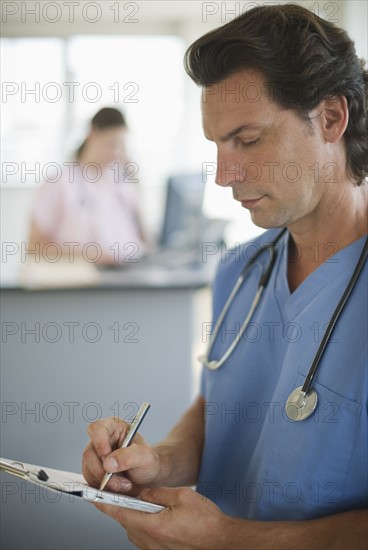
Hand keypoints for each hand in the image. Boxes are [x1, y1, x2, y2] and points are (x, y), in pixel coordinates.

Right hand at [82, 416, 160, 494]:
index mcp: (115, 427)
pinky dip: (103, 488)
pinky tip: (117, 488)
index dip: (99, 443)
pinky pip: (90, 481)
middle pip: (90, 453)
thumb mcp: (145, 457)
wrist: (149, 476)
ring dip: (105, 482)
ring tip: (124, 485)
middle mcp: (102, 440)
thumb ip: (129, 457)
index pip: (97, 429)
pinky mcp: (93, 471)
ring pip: (88, 469)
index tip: (107, 458)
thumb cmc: (148, 461)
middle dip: (104, 472)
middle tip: (120, 482)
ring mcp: (95, 456)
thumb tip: (109, 463)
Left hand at [94, 486, 229, 549]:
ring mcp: (153, 549)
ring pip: (134, 528)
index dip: (103, 502)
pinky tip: (157, 515)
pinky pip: (144, 536)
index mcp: (153, 526)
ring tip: (147, 502)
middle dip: (123, 505)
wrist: (221, 542)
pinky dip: (144, 524)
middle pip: (126, 520)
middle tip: (125, 491)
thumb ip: (156, 492)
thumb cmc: (206, 521)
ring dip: (136, 515)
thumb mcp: (181, 497)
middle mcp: (149, 541)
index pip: (120, 512)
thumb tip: (141, 490)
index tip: (91, 495)